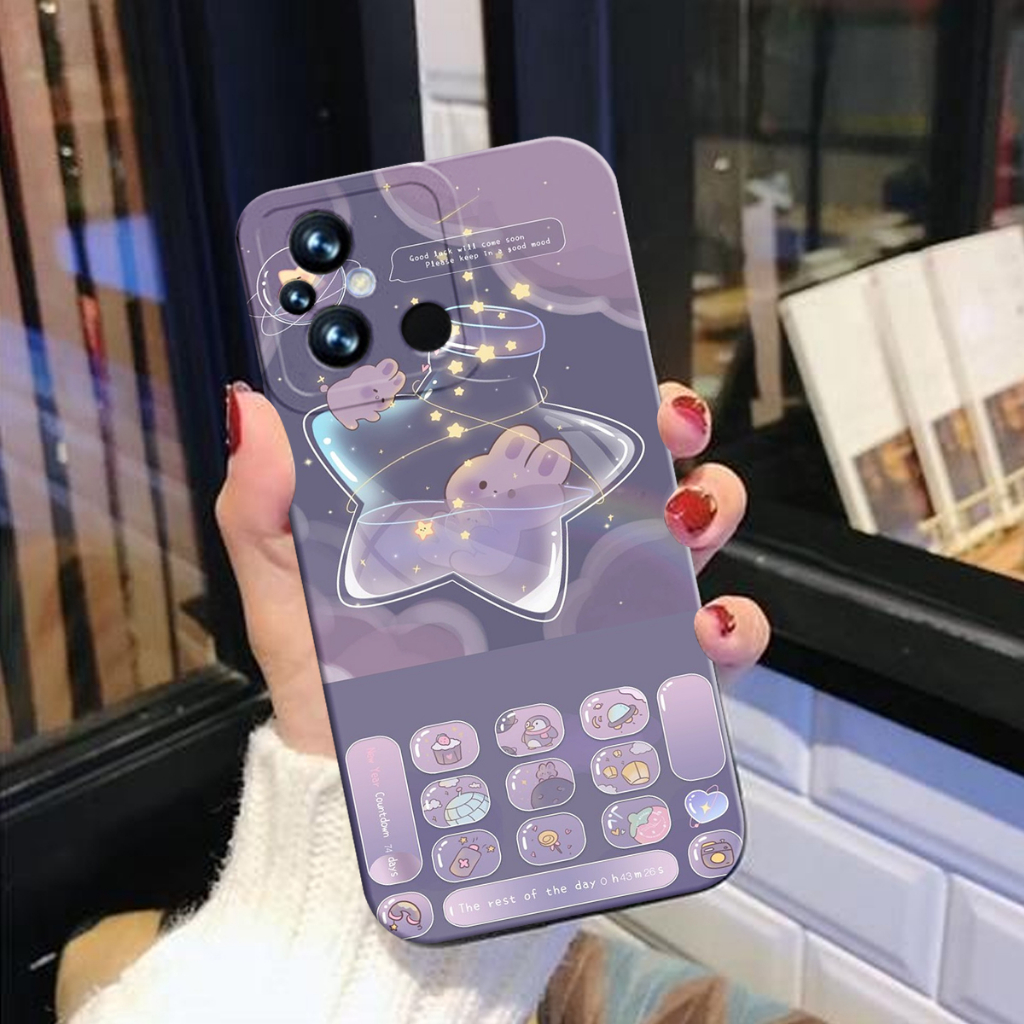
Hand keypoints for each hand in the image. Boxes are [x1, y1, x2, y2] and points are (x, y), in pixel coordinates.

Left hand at [216, 381, 768, 755]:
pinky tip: (706, 626)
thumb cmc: (335, 692)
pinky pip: (705, 651)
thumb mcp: (292, 593)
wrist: (368, 806)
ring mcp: (601, 617)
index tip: (601, 353)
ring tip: (687, 518)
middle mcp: (556, 554)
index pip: (548, 429)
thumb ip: (267, 507)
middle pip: (636, 468)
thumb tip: (248, 410)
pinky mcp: (632, 686)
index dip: (584, 381)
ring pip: (688, 540)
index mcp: (487, 516)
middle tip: (665, 421)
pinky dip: (730, 630)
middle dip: (672, 430)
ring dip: (710, 510)